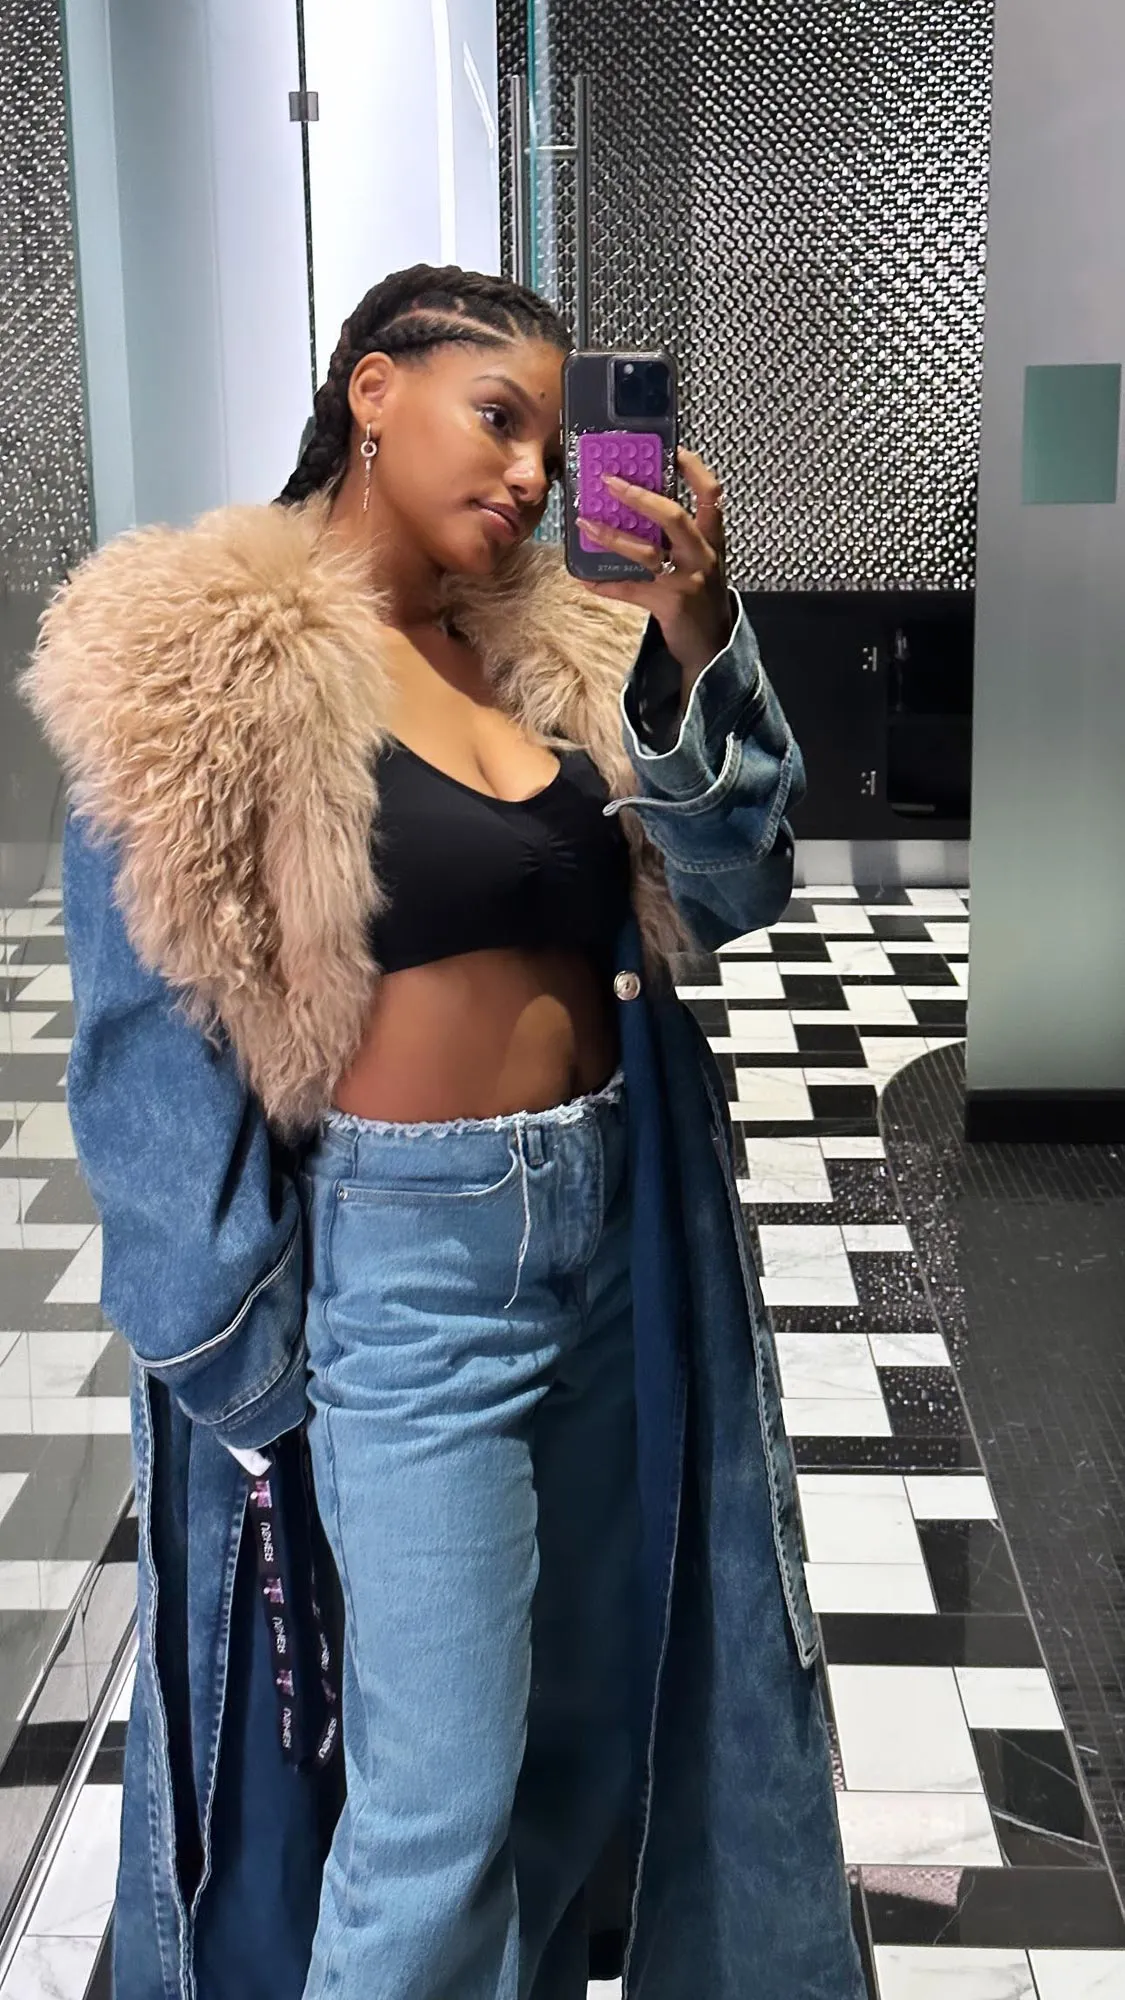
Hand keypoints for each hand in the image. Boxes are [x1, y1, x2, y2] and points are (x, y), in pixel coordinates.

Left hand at [578, 447, 732, 687]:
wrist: (713, 646)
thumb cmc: (702, 596)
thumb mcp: (700, 561)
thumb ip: (681, 537)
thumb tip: (640, 508)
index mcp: (712, 539)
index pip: (711, 494)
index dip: (694, 469)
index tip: (672, 449)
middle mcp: (702, 555)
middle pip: (674, 516)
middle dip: (640, 496)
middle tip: (608, 481)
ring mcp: (687, 580)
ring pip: (647, 551)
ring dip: (612, 536)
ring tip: (585, 523)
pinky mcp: (670, 604)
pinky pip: (631, 590)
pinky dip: (606, 584)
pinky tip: (585, 578)